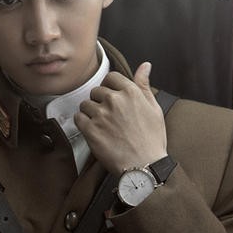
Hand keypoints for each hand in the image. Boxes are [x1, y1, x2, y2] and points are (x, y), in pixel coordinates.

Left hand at [74, 62, 167, 176]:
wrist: (144, 166)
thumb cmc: (152, 140)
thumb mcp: (154, 109)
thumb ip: (144, 85)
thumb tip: (145, 66)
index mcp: (131, 92)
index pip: (111, 77)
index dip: (110, 88)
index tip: (112, 98)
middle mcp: (114, 100)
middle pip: (96, 91)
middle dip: (100, 101)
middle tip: (108, 117)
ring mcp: (101, 115)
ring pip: (85, 104)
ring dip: (90, 113)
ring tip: (101, 126)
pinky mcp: (90, 130)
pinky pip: (78, 118)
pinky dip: (82, 123)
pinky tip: (93, 131)